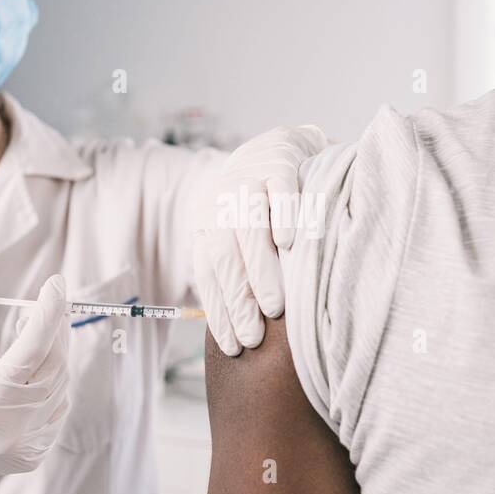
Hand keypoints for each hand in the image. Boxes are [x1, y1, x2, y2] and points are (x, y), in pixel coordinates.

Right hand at [0, 263, 69, 493]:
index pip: (33, 349)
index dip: (48, 312)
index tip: (56, 283)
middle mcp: (11, 428)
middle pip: (54, 367)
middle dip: (56, 331)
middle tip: (52, 305)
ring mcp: (25, 446)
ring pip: (60, 389)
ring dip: (56, 359)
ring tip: (42, 337)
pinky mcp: (32, 456)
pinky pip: (56, 413)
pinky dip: (53, 389)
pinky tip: (37, 376)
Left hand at [192, 125, 327, 355]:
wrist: (275, 147)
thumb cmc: (260, 208)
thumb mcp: (238, 236)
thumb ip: (237, 272)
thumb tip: (242, 336)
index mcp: (207, 223)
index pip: (208, 272)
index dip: (220, 311)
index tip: (234, 347)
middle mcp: (222, 201)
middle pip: (224, 254)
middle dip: (238, 299)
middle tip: (255, 336)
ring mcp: (250, 179)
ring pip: (248, 226)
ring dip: (259, 270)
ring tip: (274, 307)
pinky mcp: (280, 162)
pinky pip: (279, 190)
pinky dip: (282, 217)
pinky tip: (288, 245)